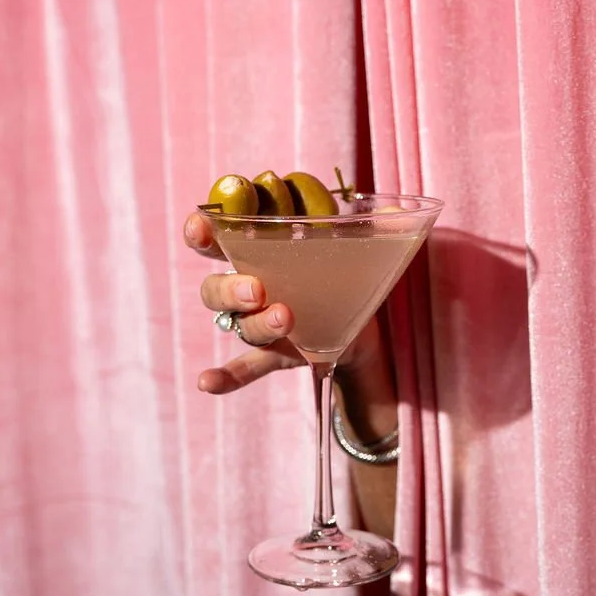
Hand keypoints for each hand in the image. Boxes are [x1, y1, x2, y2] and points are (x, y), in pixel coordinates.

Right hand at [183, 209, 382, 394]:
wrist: (363, 329)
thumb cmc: (346, 277)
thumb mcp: (360, 250)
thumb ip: (373, 230)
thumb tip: (394, 212)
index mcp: (262, 254)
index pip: (220, 239)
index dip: (203, 233)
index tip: (200, 226)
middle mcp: (252, 289)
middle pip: (216, 289)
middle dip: (230, 287)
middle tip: (258, 288)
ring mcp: (261, 325)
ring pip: (237, 325)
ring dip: (255, 322)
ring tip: (285, 317)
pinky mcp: (276, 356)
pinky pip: (244, 368)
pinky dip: (226, 377)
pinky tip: (207, 383)